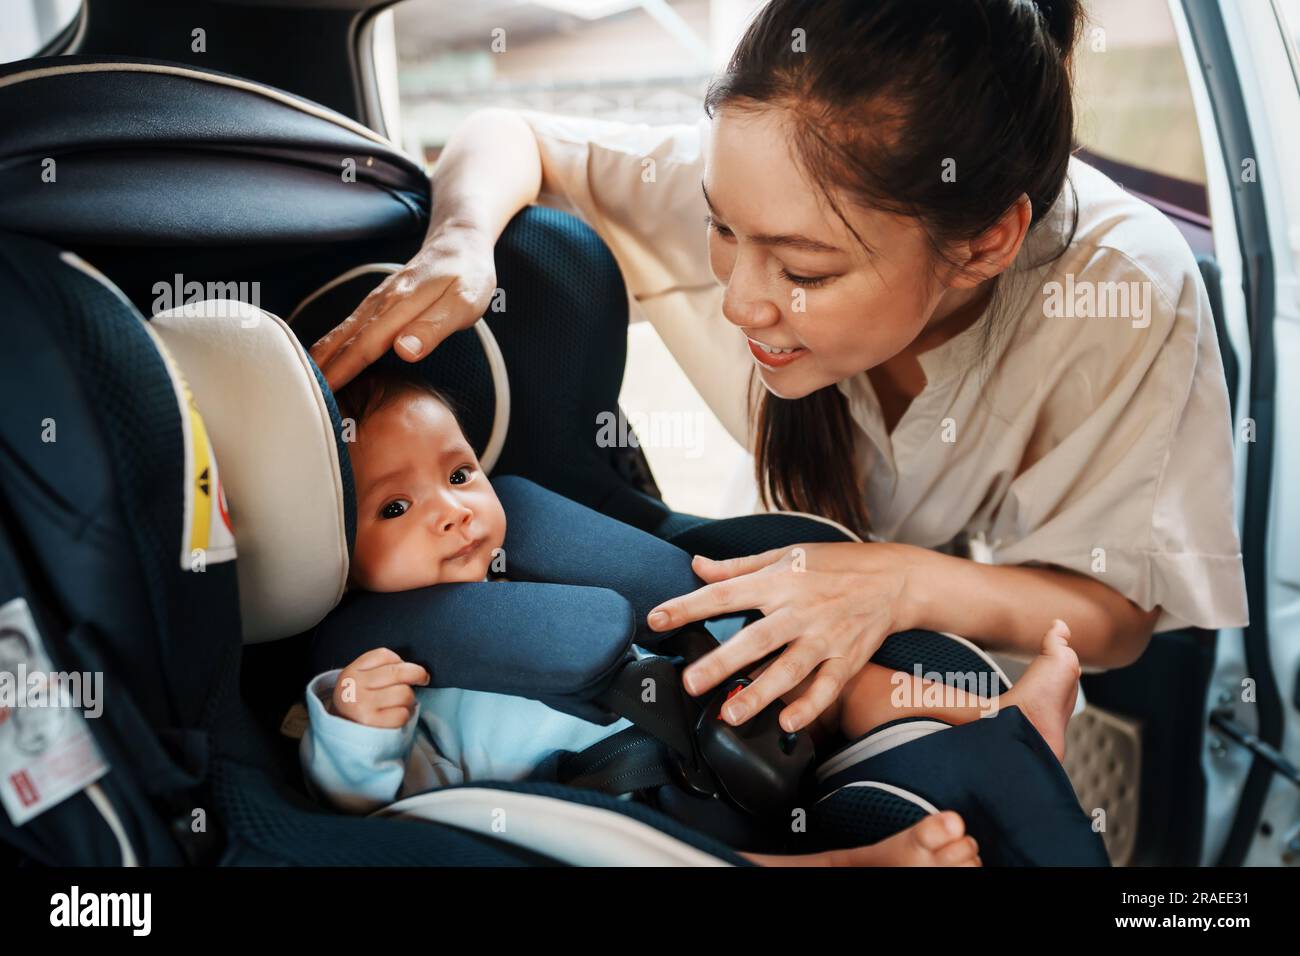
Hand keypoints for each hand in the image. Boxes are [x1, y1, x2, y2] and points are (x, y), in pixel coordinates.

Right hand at [309, 223, 497, 390]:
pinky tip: (323, 360)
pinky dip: (330, 345)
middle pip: (341, 341)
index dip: (341, 374)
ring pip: (339, 333)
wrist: (460, 241)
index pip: (362, 348)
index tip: (322, 399)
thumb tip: (403, 351)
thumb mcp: (464, 303)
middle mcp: (379, 303)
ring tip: (300, 386)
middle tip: (297, 401)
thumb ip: (433, 328)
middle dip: (319, 370)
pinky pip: (347, 327)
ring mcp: (375, 301)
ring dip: (319, 358)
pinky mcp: (376, 302)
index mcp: (399, 306)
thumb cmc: (468, 276)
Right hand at [331, 647, 430, 728]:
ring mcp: (363, 706)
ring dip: (410, 699)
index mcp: (351, 672)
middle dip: (417, 674)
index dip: (401, 660)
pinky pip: (403, 714)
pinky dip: (406, 715)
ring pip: (405, 693)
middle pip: (399, 672)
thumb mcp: (359, 680)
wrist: (342, 731)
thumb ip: (380, 669)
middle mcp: (354, 687)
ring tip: (402, 703)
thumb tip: (416, 669)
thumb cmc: (359, 702)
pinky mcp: (372, 724)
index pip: (384, 655)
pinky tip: (398, 715)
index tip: (406, 667)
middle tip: (423, 678)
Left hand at [646, 543, 919, 732]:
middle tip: (691, 683)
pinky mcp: (846, 659)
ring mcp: (824, 637)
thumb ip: (737, 567)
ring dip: (760, 694)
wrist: (893, 579)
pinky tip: (787, 723)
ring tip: (731, 714)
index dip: (688, 606)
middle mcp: (799, 610)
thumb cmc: (833, 565)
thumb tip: (696, 564)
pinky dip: (809, 707)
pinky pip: (826, 687)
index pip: (724, 594)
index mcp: (777, 582)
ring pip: (789, 669)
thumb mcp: (784, 555)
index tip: (656, 619)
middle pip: (755, 639)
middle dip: (722, 663)